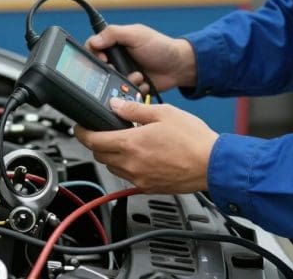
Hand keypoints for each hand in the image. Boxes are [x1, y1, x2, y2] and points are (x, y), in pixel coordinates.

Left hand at [74, 98, 217, 193]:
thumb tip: (115, 106)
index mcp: (131, 144)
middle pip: (100, 156)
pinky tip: (141, 156)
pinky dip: (127, 167)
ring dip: (112, 155)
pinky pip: (129, 177)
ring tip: (125, 143)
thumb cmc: (193, 139)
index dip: (82, 133)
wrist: (212, 164)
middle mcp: (131, 165)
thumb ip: (134, 110)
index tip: (80, 127)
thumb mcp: (163, 113)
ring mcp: (140, 179)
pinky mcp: (150, 187)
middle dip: (96, 143)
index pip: (93, 141)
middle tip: (103, 132)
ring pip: (113, 168)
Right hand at [86, 24, 196, 93]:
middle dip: (111, 72)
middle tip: (119, 71)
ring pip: (110, 84)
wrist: (179, 67)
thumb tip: (93, 41)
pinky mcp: (130, 88)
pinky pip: (122, 94)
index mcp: (114, 43)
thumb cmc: (160, 46)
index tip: (104, 59)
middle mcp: (116, 59)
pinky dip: (132, 90)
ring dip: (123, 82)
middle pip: (99, 69)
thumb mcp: (137, 34)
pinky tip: (142, 83)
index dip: (94, 55)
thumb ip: (114, 34)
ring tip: (137, 76)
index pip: (92, 48)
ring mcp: (123, 74)